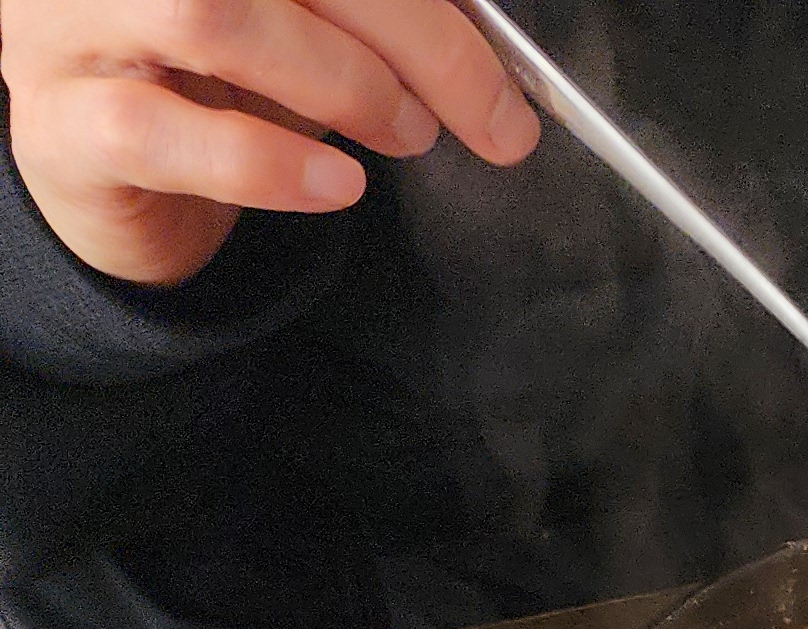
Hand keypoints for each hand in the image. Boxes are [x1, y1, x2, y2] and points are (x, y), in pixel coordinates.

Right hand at [4, 0, 535, 288]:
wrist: (108, 169)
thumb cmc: (215, 77)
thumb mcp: (301, 19)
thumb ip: (367, 8)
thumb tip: (480, 25)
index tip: (503, 52)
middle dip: (420, 42)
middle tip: (494, 117)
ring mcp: (65, 25)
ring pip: (211, 17)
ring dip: (346, 87)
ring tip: (407, 134)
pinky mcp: (58, 124)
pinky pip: (159, 133)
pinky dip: (270, 163)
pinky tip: (336, 184)